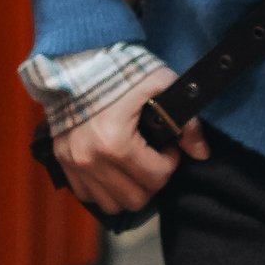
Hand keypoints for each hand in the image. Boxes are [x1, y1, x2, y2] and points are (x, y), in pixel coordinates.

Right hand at [58, 83, 208, 220]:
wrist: (76, 60)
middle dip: (152, 179)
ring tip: (134, 164)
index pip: (156, 177)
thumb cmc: (120, 70)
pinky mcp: (63, 164)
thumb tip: (201, 153)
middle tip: (152, 157)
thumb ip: (187, 121)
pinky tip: (113, 168)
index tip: (167, 146)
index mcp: (115, 142)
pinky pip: (89, 197)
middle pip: (137, 198)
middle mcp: (91, 160)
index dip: (170, 161)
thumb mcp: (160, 84)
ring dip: (129, 189)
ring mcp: (74, 164)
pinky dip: (105, 189)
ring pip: (113, 204)